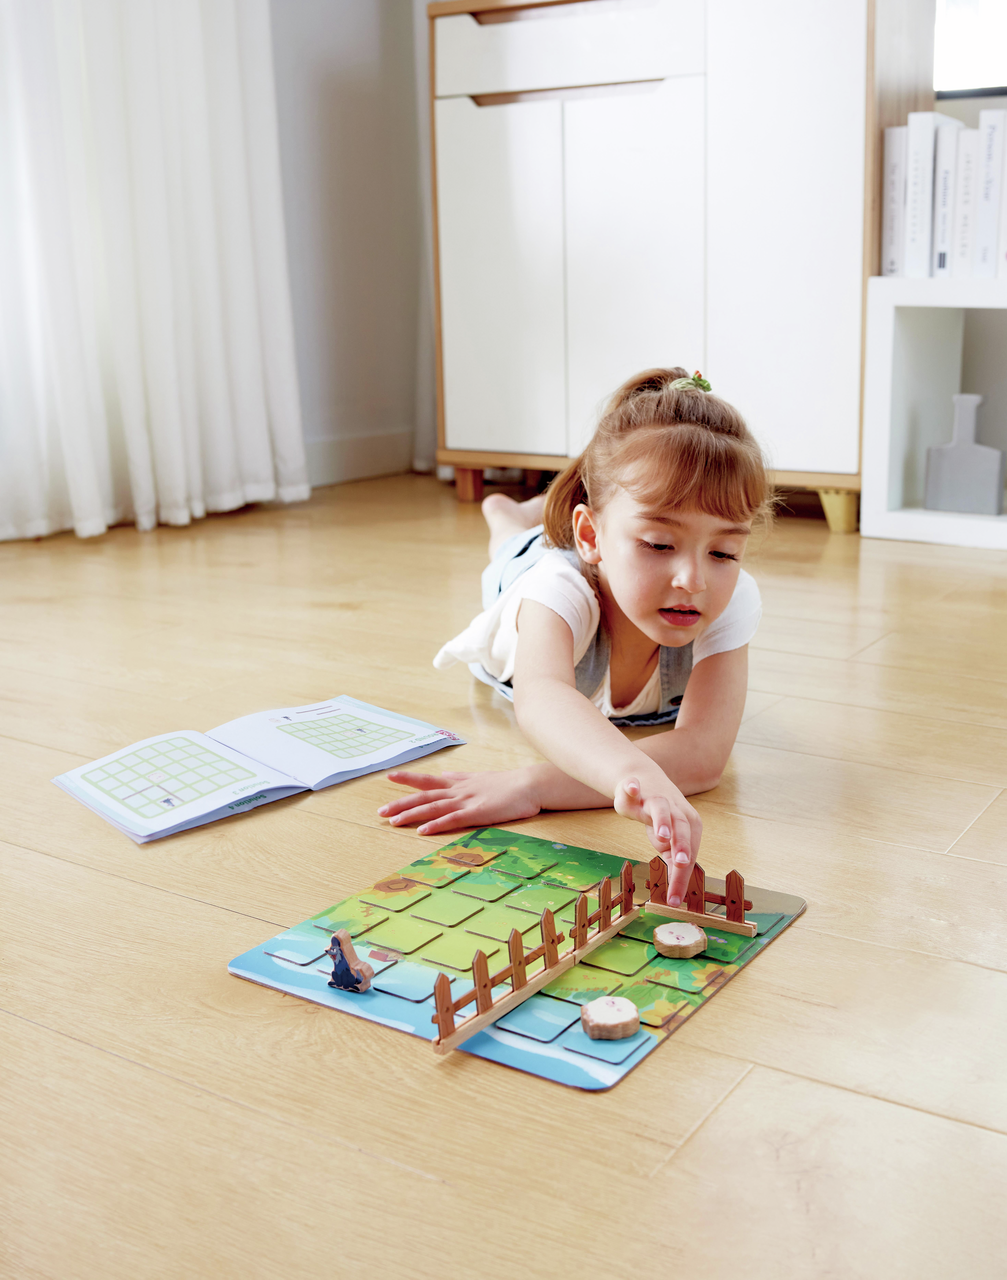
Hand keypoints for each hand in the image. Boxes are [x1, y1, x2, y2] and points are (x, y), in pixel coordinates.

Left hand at [378, 768, 540, 836]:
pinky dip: (436, 824)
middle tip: (380, 811)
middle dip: (401, 802)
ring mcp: (467, 801)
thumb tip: (444, 773)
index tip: (390, 776)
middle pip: (424, 795)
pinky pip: (453, 819)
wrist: (531, 784)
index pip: (429, 780)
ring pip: (433, 807)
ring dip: (412, 813)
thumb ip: (460, 777)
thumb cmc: (509, 784)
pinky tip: (423, 830)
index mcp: (460, 782)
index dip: (409, 778)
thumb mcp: (480, 777)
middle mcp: (459, 790)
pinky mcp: (478, 812)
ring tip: (392, 821)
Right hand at [613, 775, 701, 905]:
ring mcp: (656, 798)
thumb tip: (677, 882)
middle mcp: (675, 811)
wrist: (643, 779)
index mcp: (688, 826)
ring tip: (662, 836)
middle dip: (683, 847)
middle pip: (682, 829)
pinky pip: (632, 787)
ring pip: (663, 810)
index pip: (687, 855)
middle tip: (682, 864)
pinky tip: (632, 787)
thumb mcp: (667, 838)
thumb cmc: (658, 815)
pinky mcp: (635, 788)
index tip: (675, 900)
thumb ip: (671, 855)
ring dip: (663, 821)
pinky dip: (632, 788)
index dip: (681, 878)